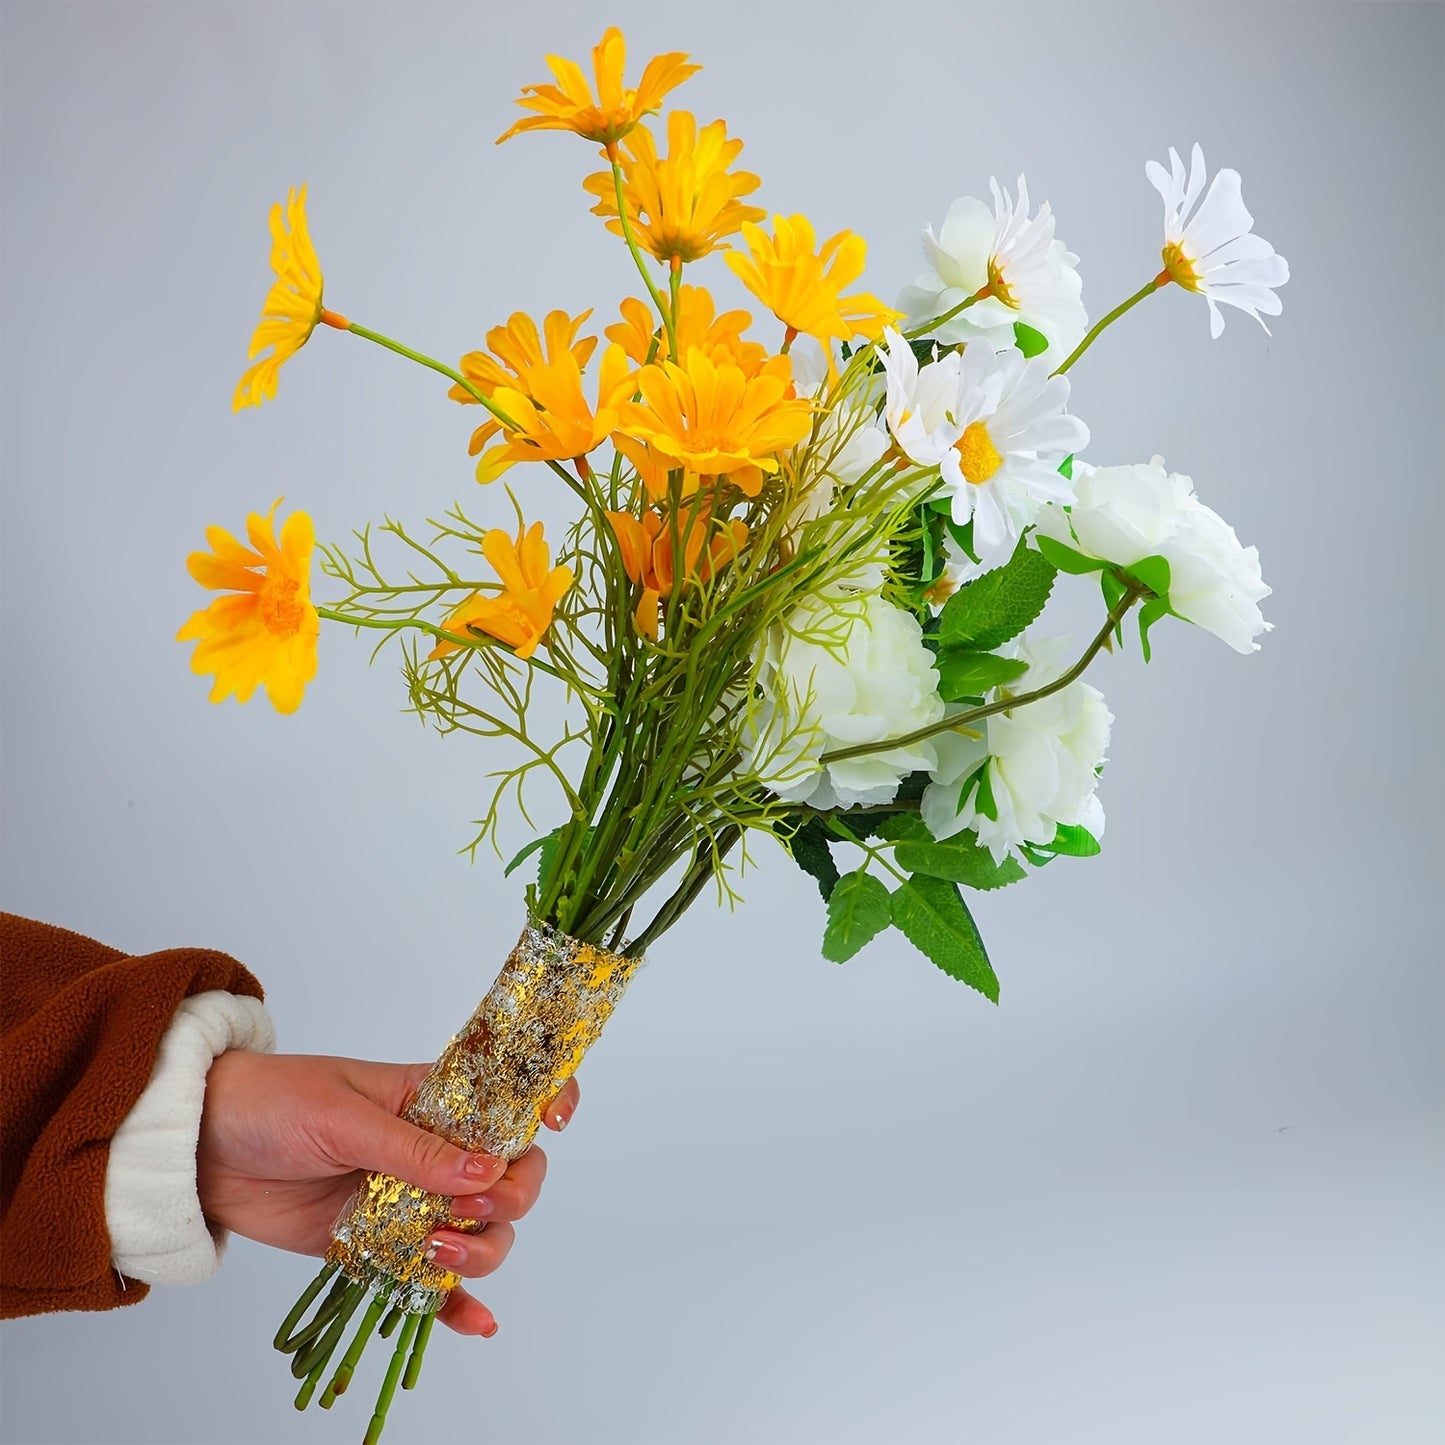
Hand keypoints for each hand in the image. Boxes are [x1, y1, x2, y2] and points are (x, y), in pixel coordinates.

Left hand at [196, 1051, 578, 1335]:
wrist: (201, 1149)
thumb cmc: (273, 1104)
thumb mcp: (344, 1116)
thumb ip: (414, 1150)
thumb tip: (485, 1173)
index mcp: (433, 1099)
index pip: (510, 1097)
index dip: (544, 1105)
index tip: (552, 1125)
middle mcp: (433, 1151)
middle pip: (508, 1180)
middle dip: (508, 1200)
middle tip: (469, 1211)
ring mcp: (408, 1202)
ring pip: (480, 1234)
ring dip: (480, 1252)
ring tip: (434, 1255)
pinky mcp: (377, 1247)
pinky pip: (428, 1282)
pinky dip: (454, 1305)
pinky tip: (475, 1323)